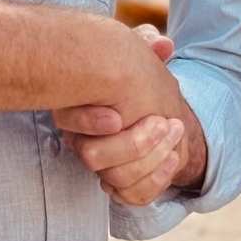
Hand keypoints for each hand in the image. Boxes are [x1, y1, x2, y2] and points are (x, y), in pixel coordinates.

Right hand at [55, 25, 205, 203]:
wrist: (152, 104)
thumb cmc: (135, 72)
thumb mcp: (138, 51)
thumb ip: (146, 44)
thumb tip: (162, 44)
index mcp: (76, 107)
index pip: (67, 121)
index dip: (88, 122)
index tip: (117, 116)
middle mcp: (82, 139)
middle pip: (92, 156)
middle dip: (134, 142)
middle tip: (162, 121)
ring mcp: (102, 163)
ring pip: (115, 178)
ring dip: (150, 157)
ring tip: (174, 130)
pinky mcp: (122, 182)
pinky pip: (132, 195)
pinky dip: (155, 180)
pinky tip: (172, 156)